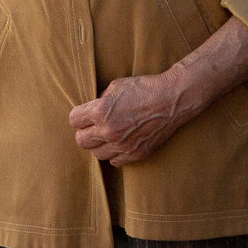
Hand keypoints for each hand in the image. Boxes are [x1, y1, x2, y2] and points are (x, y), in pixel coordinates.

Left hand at [71, 72, 194, 164]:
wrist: (173, 99)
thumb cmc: (145, 88)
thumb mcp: (117, 85)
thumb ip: (101, 100)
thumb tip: (92, 109)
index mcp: (101, 111)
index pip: (73, 120)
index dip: (79, 116)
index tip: (85, 114)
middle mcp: (109, 131)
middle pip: (81, 141)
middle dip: (85, 132)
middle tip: (95, 126)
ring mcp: (122, 145)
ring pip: (97, 154)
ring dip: (100, 144)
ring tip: (110, 134)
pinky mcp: (136, 154)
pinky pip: (115, 161)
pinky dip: (115, 153)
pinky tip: (122, 142)